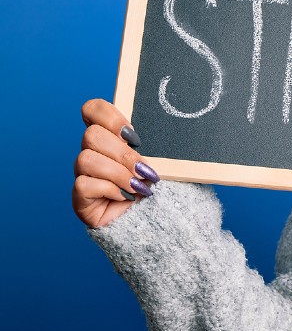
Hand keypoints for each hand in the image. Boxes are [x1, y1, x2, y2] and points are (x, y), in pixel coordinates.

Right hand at [73, 99, 160, 228]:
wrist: (154, 221)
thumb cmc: (157, 186)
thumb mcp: (160, 161)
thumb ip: (155, 145)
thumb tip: (171, 132)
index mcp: (111, 136)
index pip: (92, 109)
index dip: (109, 117)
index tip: (134, 136)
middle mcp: (93, 151)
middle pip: (91, 135)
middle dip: (123, 154)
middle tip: (143, 169)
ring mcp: (83, 173)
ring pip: (86, 159)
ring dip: (118, 173)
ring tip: (138, 186)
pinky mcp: (80, 196)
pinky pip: (84, 183)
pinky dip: (110, 189)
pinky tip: (125, 197)